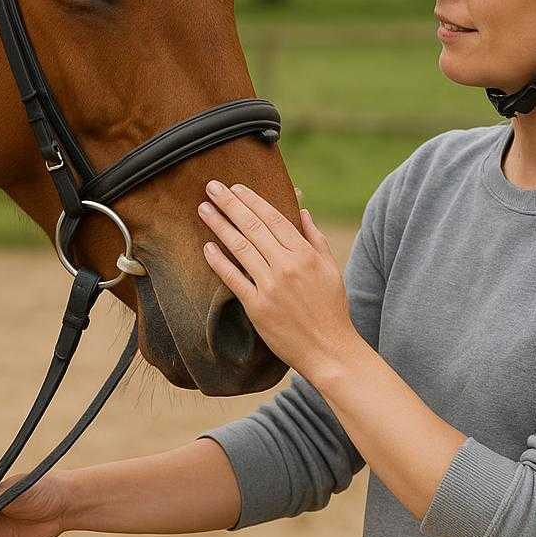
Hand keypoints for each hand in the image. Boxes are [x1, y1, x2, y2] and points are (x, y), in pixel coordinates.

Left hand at [197, 180, 357, 378]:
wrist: (329, 350)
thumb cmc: (331, 309)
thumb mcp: (330, 269)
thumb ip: (315, 238)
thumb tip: (302, 211)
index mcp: (305, 254)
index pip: (274, 218)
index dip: (253, 201)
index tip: (236, 187)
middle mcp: (287, 266)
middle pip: (253, 227)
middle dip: (230, 204)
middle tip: (211, 187)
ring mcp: (271, 286)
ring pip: (240, 248)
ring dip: (219, 226)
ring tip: (203, 209)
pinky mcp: (257, 307)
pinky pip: (233, 279)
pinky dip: (219, 262)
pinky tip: (207, 247)